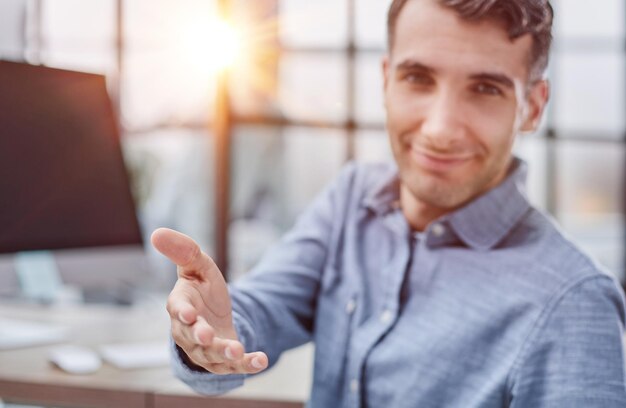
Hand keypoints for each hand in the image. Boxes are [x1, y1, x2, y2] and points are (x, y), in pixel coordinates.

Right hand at [151, 228, 267, 374]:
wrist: (214, 315)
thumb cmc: (202, 288)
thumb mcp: (198, 266)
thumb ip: (184, 251)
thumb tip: (157, 232)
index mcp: (180, 305)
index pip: (177, 310)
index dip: (182, 313)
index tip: (189, 314)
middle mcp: (188, 331)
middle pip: (191, 337)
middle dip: (200, 337)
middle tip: (208, 337)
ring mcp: (204, 349)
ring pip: (210, 356)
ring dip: (223, 354)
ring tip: (237, 351)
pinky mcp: (222, 360)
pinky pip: (233, 366)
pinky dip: (247, 365)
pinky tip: (261, 361)